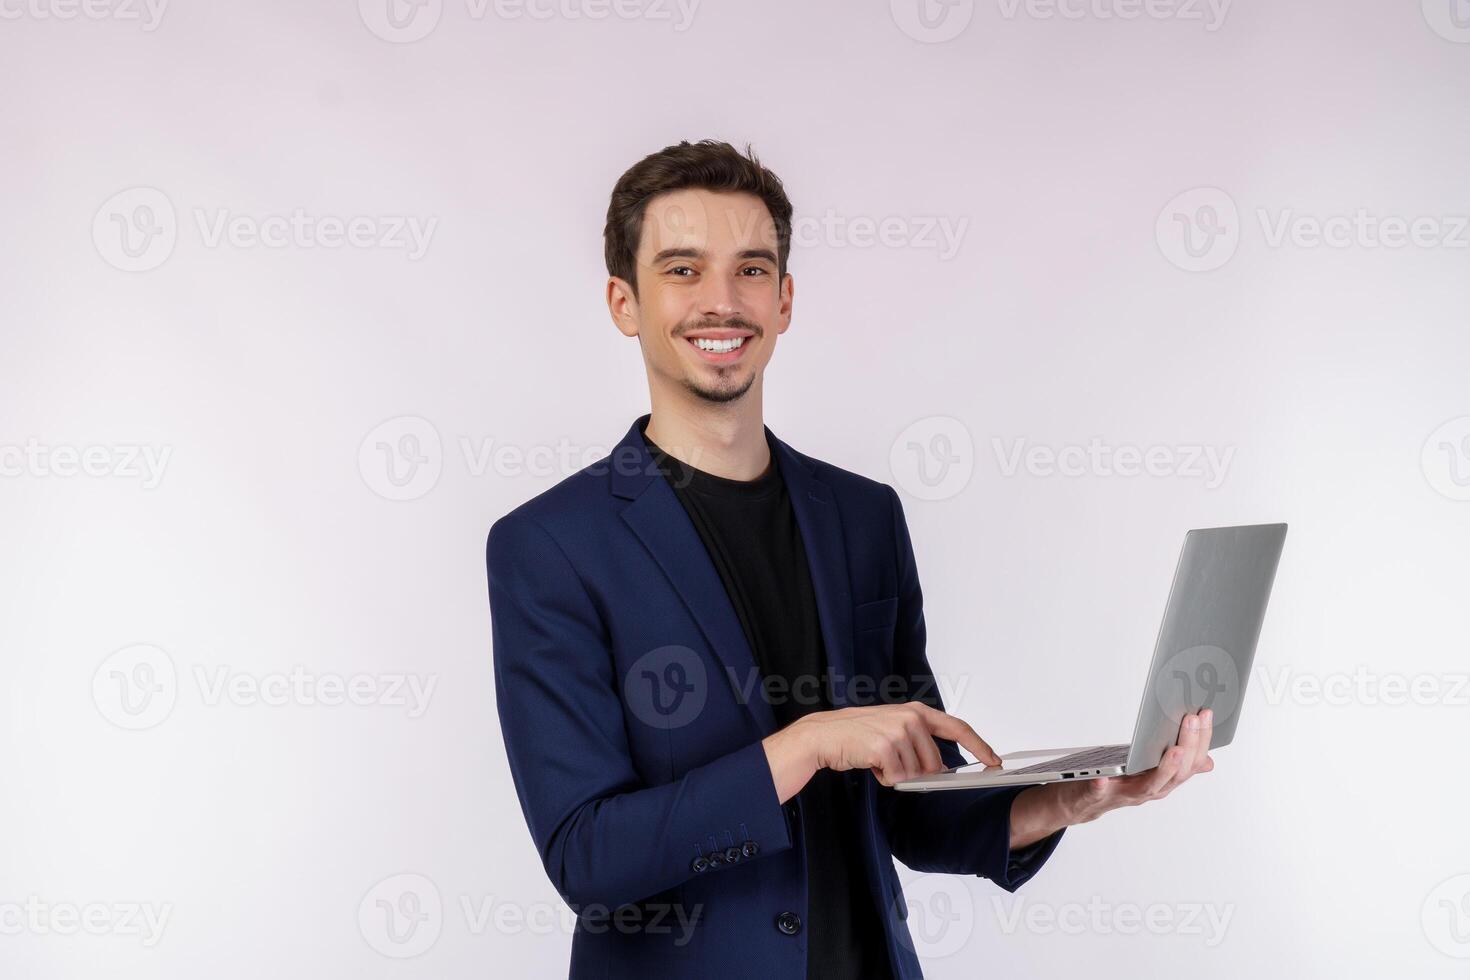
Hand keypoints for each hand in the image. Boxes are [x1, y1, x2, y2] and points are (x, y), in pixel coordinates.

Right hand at [763, 702, 999, 802]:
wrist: (824, 735)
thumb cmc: (858, 735)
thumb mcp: (893, 729)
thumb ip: (919, 742)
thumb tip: (941, 770)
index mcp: (916, 711)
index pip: (957, 728)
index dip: (979, 745)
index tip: (994, 761)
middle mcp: (911, 718)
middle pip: (935, 764)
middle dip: (916, 772)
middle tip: (892, 763)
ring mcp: (898, 731)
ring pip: (916, 774)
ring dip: (897, 775)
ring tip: (877, 759)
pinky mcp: (885, 747)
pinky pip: (897, 778)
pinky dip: (885, 778)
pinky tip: (870, 764)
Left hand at [1014, 708, 1215, 844]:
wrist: (1082, 804)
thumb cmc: (1116, 784)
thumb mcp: (1148, 773)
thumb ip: (1175, 766)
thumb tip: (1208, 761)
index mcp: (1161, 782)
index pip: (1190, 764)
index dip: (1201, 741)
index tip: (1206, 714)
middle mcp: (1147, 791)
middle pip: (1175, 774)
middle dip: (1188, 747)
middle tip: (1192, 720)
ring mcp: (1122, 794)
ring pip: (1148, 787)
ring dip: (1164, 769)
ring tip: (1173, 749)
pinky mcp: (1094, 795)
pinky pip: (1099, 793)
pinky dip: (1101, 786)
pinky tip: (1102, 777)